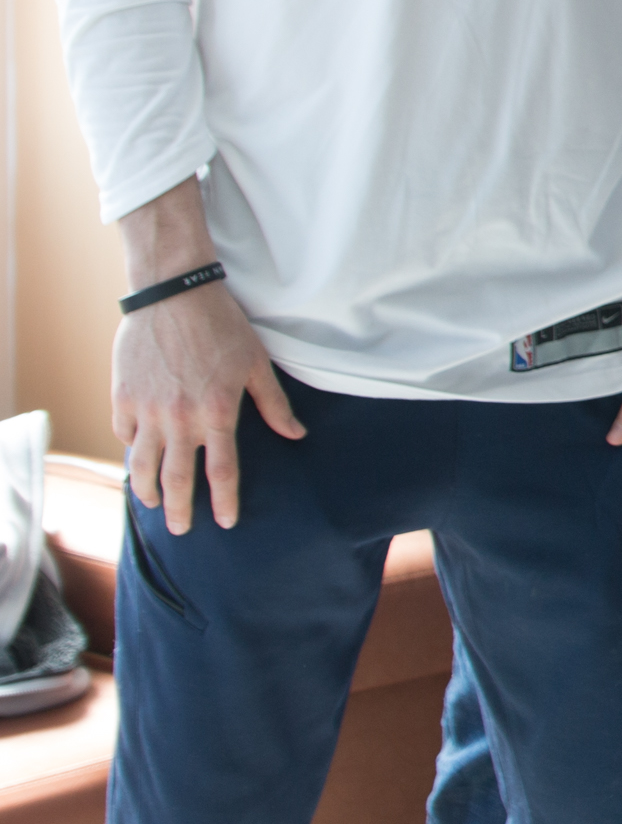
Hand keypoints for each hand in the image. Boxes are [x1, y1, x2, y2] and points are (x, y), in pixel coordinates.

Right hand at [114, 278, 302, 534]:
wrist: (174, 293)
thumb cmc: (222, 325)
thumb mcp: (256, 363)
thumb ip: (274, 404)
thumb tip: (297, 435)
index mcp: (218, 413)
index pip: (222, 471)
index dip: (224, 501)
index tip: (224, 523)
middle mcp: (180, 418)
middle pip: (176, 479)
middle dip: (178, 510)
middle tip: (180, 530)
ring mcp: (147, 410)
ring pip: (142, 464)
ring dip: (145, 489)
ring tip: (150, 505)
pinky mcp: (122, 396)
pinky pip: (123, 434)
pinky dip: (129, 448)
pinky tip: (135, 457)